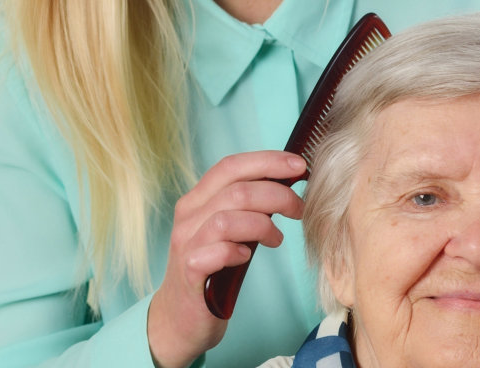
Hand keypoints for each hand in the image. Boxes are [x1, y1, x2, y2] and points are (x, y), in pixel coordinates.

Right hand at [146, 150, 306, 367]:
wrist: (180, 317)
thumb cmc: (212, 270)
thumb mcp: (228, 231)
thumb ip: (247, 207)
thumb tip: (287, 184)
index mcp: (197, 200)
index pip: (230, 166)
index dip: (267, 161)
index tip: (299, 166)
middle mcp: (188, 217)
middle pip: (237, 190)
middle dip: (277, 195)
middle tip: (299, 209)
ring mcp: (186, 244)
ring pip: (227, 218)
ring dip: (262, 225)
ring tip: (276, 239)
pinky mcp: (189, 273)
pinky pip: (215, 253)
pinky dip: (236, 252)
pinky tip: (246, 257)